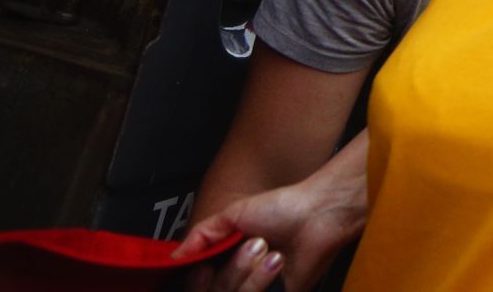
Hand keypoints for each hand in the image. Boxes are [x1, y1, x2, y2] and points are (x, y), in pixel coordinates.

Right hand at [173, 173, 363, 291]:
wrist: (318, 214)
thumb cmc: (282, 209)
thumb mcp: (233, 216)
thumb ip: (201, 237)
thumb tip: (174, 257)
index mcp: (224, 262)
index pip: (197, 287)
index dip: (198, 280)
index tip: (207, 266)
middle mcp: (239, 280)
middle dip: (234, 270)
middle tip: (256, 244)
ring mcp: (258, 291)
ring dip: (252, 276)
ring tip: (273, 252)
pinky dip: (262, 283)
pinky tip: (279, 263)